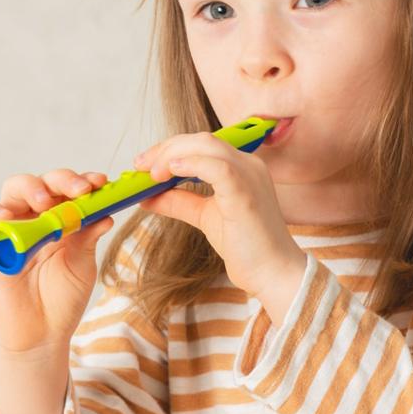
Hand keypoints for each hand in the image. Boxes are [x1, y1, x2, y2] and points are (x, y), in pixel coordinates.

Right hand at [0, 169, 115, 354]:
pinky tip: (6, 216)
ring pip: (14, 190)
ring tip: (45, 202)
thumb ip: (88, 237)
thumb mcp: (82, 265)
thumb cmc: (63, 297)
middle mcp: (37, 216)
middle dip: (62, 180)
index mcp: (62, 217)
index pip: (70, 189)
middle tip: (79, 190)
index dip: (84, 181)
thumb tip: (105, 213)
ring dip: (31, 188)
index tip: (101, 183)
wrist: (40, 333)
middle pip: (44, 182)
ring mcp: (13, 227)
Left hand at [133, 131, 305, 300]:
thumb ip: (179, 202)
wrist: (273, 273)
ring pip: (206, 146)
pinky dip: (191, 164)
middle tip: (140, 166)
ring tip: (151, 173)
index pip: (201, 144)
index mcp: (241, 167)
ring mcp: (249, 175)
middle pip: (200, 140)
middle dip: (165, 148)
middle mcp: (248, 164)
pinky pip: (217, 167)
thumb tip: (148, 196)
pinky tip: (170, 172)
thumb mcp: (204, 216)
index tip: (144, 164)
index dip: (169, 149)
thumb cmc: (246, 247)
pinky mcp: (245, 193)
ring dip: (172, 155)